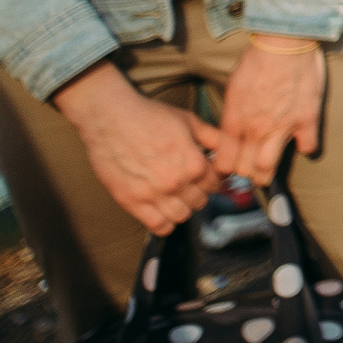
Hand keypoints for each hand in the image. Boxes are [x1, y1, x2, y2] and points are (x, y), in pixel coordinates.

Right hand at [51, 63, 223, 235]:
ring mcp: (153, 195)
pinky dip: (164, 222)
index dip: (213, 178)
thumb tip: (232, 151)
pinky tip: (161, 210)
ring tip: (175, 195)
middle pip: (201, 201)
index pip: (216, 184)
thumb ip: (214, 138)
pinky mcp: (132, 203)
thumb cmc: (149, 116)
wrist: (110, 118)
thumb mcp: (189, 120)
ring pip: (182, 216)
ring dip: (182, 207)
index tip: (206, 175)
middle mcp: (176, 182)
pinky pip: (159, 226)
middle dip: (198, 192)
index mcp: (194, 162)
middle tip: (188, 183)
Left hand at [217, 37, 327, 185]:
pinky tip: (303, 141)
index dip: (226, 169)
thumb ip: (232, 114)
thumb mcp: (233, 87)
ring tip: (269, 166)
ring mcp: (282, 127)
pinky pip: (308, 148)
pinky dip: (306, 147)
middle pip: (246, 171)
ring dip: (268, 172)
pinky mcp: (306, 120)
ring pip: (269, 169)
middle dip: (246, 173)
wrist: (285, 40)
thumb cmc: (256, 59)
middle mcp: (256, 130)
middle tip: (250, 166)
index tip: (231, 165)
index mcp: (235, 121)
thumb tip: (232, 132)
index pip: (224, 164)